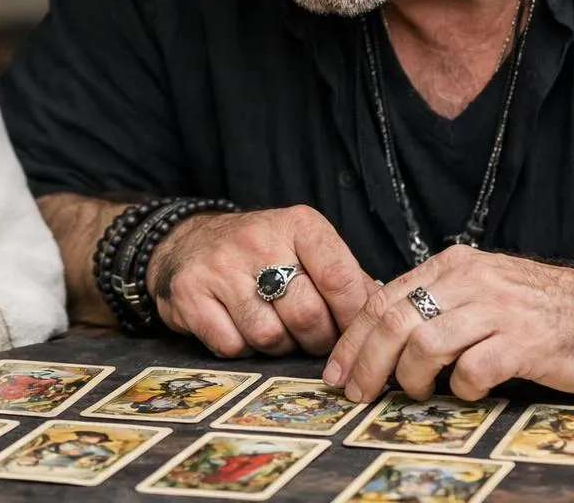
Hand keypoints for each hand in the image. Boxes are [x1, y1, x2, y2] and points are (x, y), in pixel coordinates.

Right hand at [145, 205, 375, 356]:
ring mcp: (219, 266)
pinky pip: (231, 345)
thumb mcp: (305, 248)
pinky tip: (240, 329)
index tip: (355, 334)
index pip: (339, 277)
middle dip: (317, 340)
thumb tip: (385, 313)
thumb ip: (345, 278)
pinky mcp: (189, 293)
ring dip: (278, 347)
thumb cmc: (260, 252)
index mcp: (297, 224)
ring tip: (276, 331)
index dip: (353, 317)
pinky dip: (241, 349)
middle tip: (313, 339)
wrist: (188, 242)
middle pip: (306, 314)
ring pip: (269, 335)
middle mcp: (257, 239)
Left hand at [325, 245, 573, 403]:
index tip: (338, 370)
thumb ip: (439, 301)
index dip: (353, 338)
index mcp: (454, 265)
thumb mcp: (483, 289)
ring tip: (415, 393)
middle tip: (357, 392)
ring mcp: (498, 309)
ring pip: (424, 345)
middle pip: (394, 321)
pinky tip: (466, 392)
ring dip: (410, 378)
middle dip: (367, 363)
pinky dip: (459, 388)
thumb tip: (384, 334)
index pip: (383, 298)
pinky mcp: (526, 342)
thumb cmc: (544, 308)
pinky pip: (472, 369)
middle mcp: (471, 280)